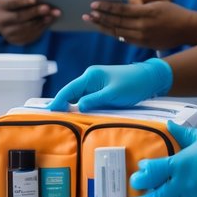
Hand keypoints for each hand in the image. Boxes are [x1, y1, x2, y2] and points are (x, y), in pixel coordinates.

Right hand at [0, 0, 57, 45]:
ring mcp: (7, 32)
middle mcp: (1, 21)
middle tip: (47, 8)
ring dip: (40, 21)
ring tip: (52, 15)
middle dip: (34, 12)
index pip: (10, 4)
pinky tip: (48, 21)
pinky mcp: (15, 40)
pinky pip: (29, 36)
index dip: (22, 2)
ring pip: (25, 28)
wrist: (0, 16)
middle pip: (19, 17)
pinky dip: (41, 28)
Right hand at [47, 58, 171, 111]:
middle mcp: (90, 79)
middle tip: (51, 120)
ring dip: (71, 107)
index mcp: (90, 76)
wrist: (148, 78)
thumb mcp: (113, 94)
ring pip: (78, 98)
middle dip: (61, 105)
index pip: (69, 90)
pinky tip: (77, 116)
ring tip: (61, 120)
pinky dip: (81, 107)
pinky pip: (87, 100)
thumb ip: (95, 100)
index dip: (58, 101)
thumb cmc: (132, 84)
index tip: (48, 112)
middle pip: (71, 94)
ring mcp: (95, 84)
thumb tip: (77, 107)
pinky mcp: (101, 90)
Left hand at [84, 0, 194, 50]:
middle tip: (87, 14)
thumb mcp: (157, 4)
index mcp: (146, 13)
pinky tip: (106, 30)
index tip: (94, 4)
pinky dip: (115, 34)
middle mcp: (143, 26)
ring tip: (92, 22)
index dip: (106, 7)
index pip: (121, 10)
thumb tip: (122, 8)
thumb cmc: (173, 12)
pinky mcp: (145, 44)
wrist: (188, 29)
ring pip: (119, 32)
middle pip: (117, 22)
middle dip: (100, 18)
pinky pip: (126, 39)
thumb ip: (140, 7)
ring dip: (103, 27)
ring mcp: (143, 37)